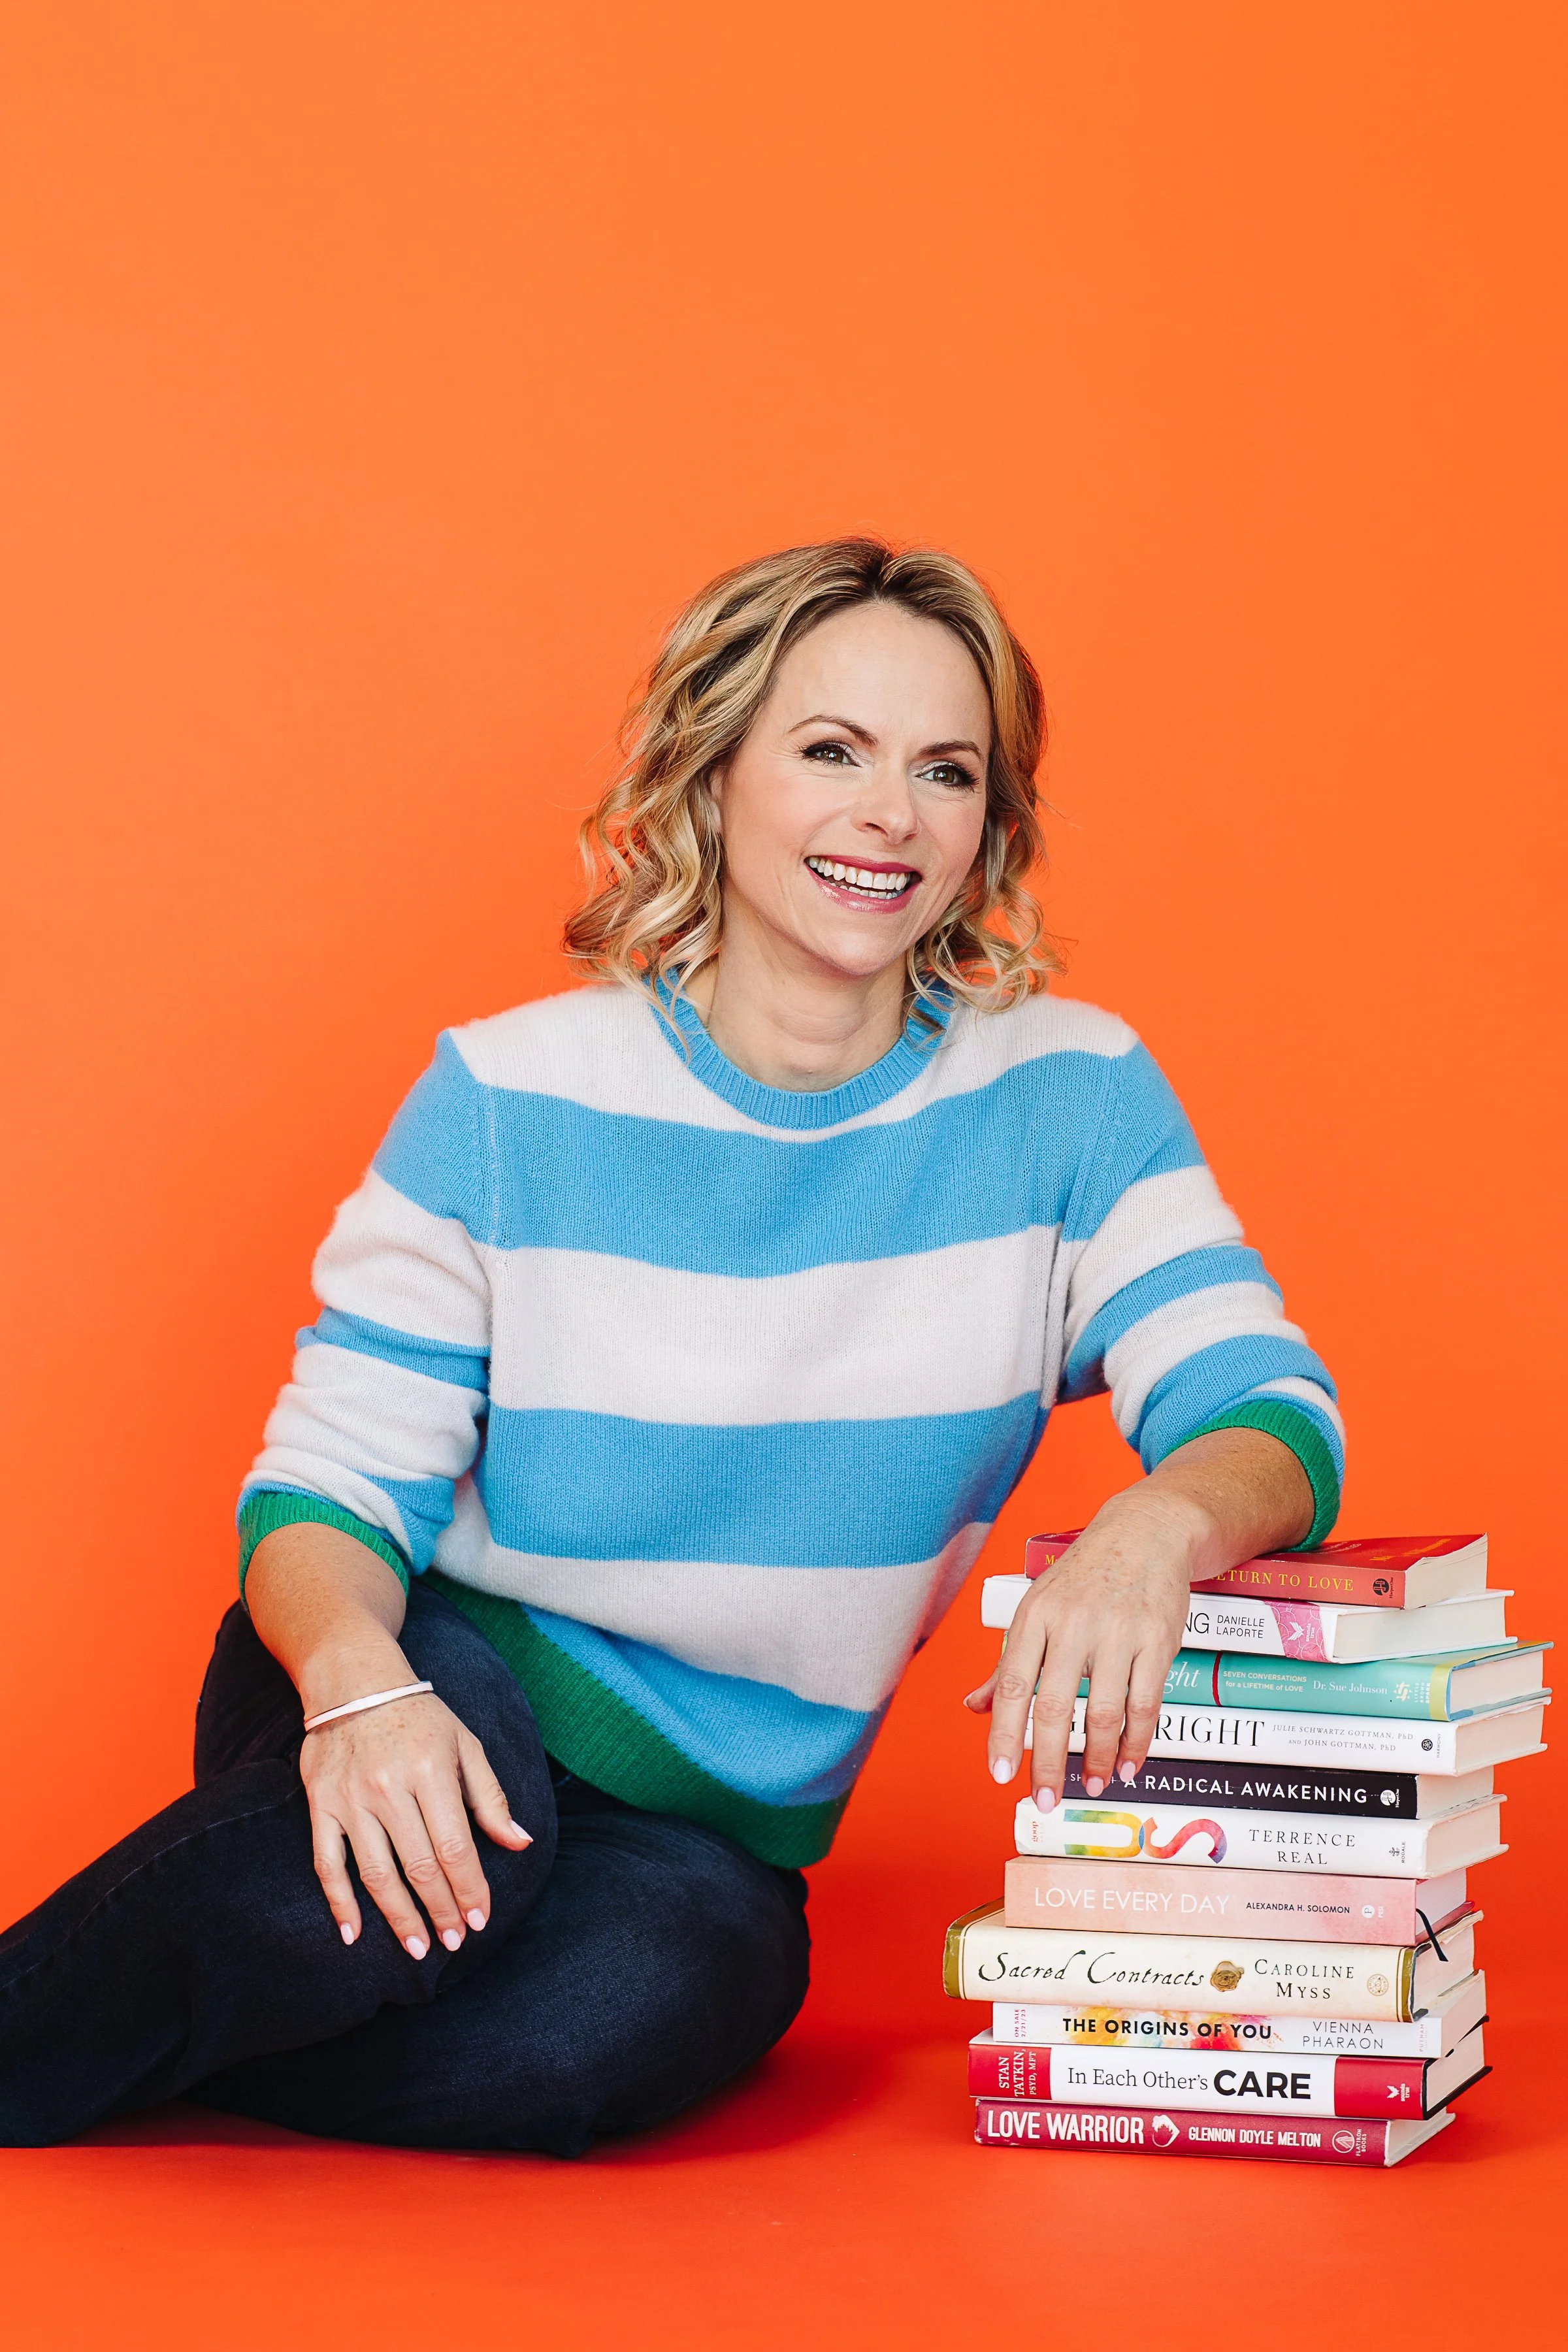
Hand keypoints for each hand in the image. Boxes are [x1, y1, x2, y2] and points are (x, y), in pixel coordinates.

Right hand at [300, 1689, 531, 1956]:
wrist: (354, 1681)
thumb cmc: (420, 1717)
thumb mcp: (466, 1745)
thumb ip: (491, 1798)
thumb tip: (521, 1843)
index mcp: (432, 1770)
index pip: (455, 1847)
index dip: (469, 1889)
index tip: (480, 1919)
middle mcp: (390, 1787)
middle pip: (419, 1866)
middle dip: (440, 1911)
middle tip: (454, 1941)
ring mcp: (351, 1798)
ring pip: (376, 1873)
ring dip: (399, 1917)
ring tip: (417, 1948)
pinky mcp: (321, 1804)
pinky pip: (327, 1863)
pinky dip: (338, 1902)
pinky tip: (352, 1934)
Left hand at [964, 1490, 1198, 1806]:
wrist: (1146, 1531)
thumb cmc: (1084, 1576)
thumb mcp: (1037, 1607)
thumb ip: (1007, 1663)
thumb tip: (973, 1708)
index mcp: (1035, 1616)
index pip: (1011, 1685)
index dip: (1003, 1734)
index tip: (999, 1774)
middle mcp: (1073, 1624)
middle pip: (1055, 1707)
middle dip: (1048, 1762)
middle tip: (1044, 1800)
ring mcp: (1117, 1632)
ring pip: (1104, 1713)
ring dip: (1097, 1759)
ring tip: (1092, 1786)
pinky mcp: (1157, 1640)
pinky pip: (1145, 1704)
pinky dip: (1137, 1742)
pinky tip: (1129, 1764)